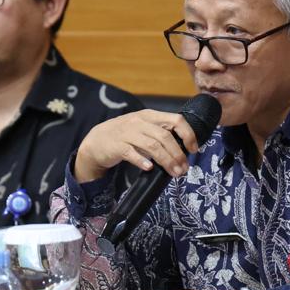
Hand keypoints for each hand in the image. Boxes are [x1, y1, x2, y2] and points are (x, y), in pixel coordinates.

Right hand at [73, 109, 200, 183]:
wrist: (97, 140)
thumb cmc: (125, 136)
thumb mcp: (144, 128)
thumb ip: (161, 134)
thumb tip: (184, 149)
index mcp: (150, 116)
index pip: (175, 120)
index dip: (188, 134)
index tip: (193, 149)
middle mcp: (139, 122)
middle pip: (165, 137)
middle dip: (177, 154)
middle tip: (183, 169)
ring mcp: (127, 133)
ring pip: (152, 146)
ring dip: (166, 161)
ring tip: (174, 173)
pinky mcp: (117, 146)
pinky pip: (131, 153)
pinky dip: (141, 161)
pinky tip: (149, 168)